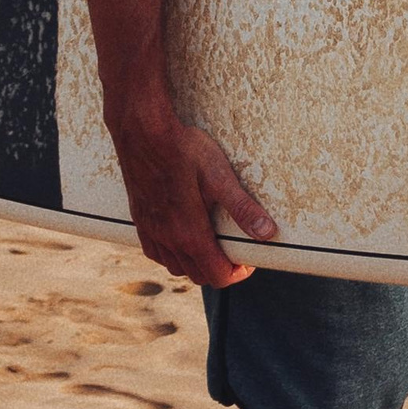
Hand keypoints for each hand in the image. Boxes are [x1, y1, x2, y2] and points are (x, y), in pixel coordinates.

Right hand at [107, 107, 276, 287]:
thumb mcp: (219, 176)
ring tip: (211, 244)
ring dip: (196, 264)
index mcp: (189, 234)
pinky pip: (156, 253)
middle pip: (199, 276)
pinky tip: (181, 237)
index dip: (238, 273)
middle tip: (234, 250)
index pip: (217, 276)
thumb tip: (267, 232)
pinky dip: (172, 255)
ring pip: (176, 267)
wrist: (142, 132)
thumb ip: (243, 208)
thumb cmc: (182, 150)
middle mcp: (167, 240)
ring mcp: (151, 231)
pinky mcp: (139, 221)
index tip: (247, 259)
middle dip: (220, 269)